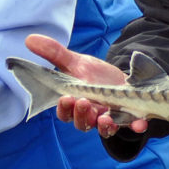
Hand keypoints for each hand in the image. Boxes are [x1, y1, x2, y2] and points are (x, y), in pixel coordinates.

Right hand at [24, 34, 148, 138]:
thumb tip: (29, 39)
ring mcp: (109, 118)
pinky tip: (139, 122)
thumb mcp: (76, 62)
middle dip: (81, 115)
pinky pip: (132, 125)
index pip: (65, 112)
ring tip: (105, 118)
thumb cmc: (94, 75)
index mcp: (75, 103)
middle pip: (82, 123)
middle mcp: (90, 115)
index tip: (65, 97)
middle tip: (83, 102)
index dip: (64, 108)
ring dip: (104, 126)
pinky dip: (135, 125)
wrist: (120, 81)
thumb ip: (54, 53)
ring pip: (104, 129)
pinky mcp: (129, 117)